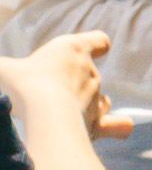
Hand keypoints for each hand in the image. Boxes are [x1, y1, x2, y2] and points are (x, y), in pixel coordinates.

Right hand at [0, 33, 131, 139]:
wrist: (44, 114)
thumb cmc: (24, 83)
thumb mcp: (3, 70)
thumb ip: (1, 69)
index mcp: (73, 50)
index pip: (97, 41)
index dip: (95, 45)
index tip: (96, 49)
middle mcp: (90, 73)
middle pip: (91, 74)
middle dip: (74, 83)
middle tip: (46, 94)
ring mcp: (96, 99)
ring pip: (102, 100)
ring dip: (91, 104)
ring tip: (68, 112)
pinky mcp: (98, 124)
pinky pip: (116, 125)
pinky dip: (118, 127)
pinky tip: (121, 128)